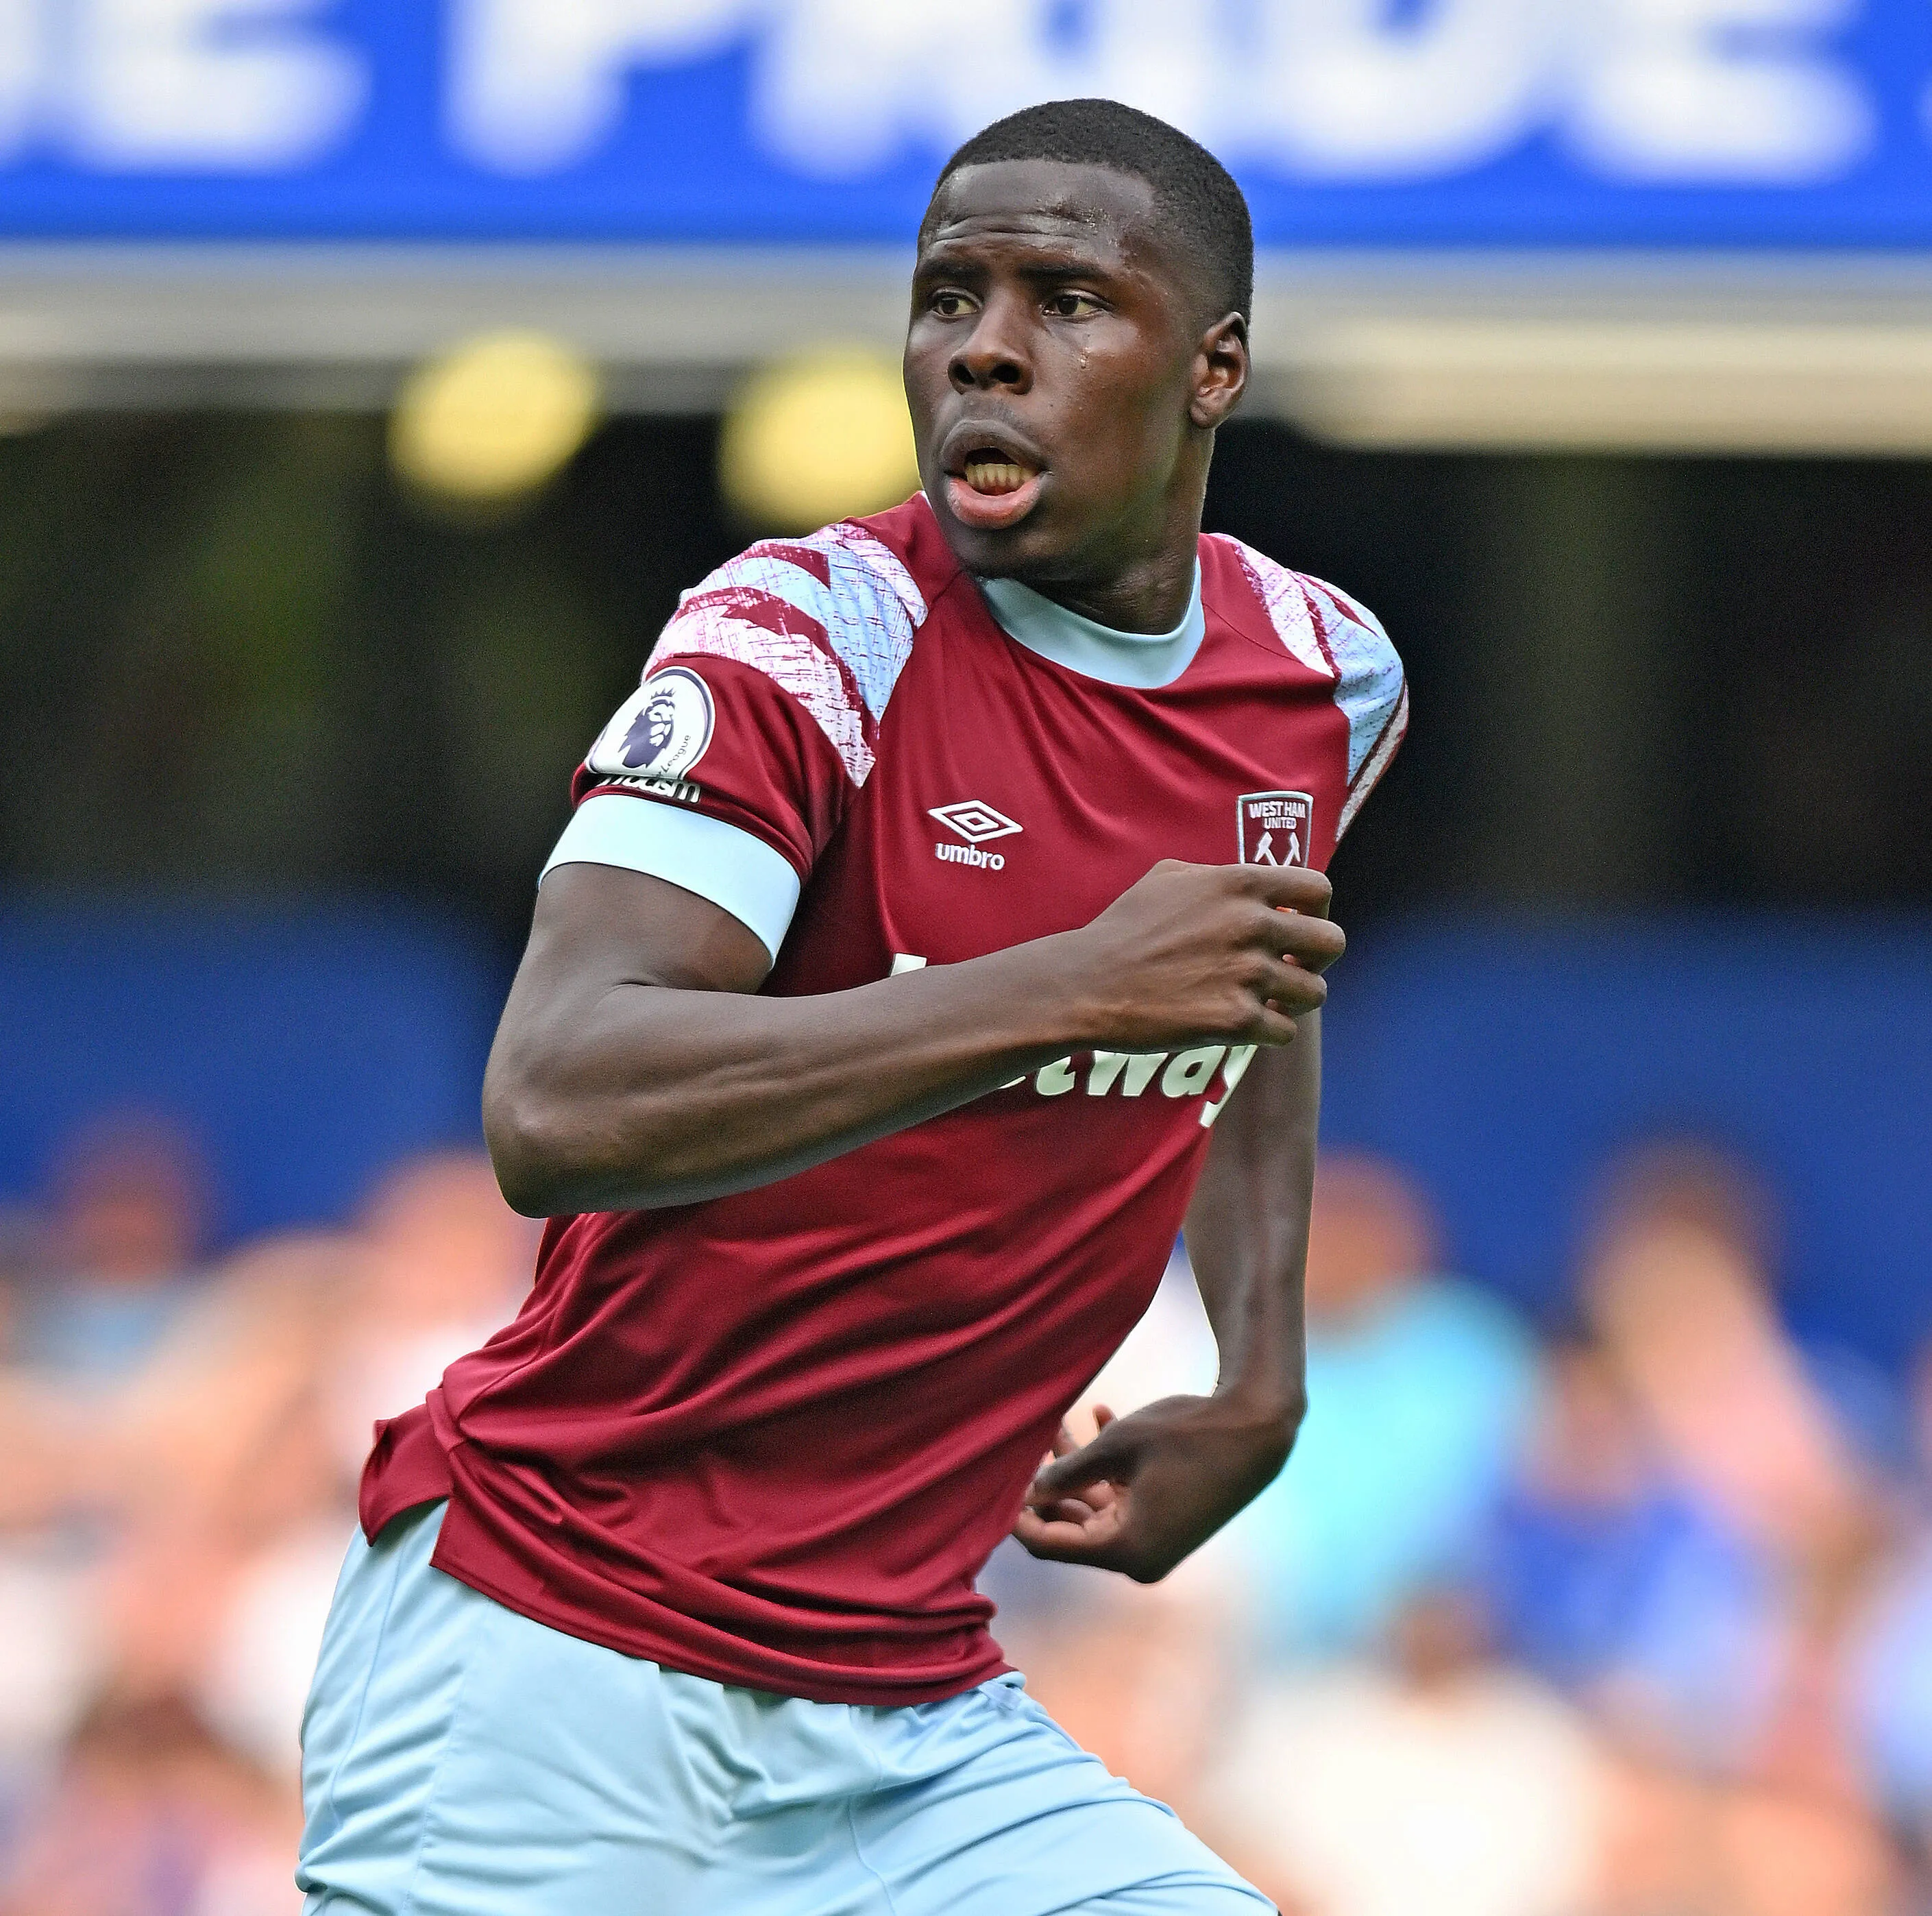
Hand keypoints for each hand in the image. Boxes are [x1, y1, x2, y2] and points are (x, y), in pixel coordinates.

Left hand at [1012, 1395, 1295, 1583]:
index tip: (995, 1482)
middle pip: (1070, 1527)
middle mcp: (1139, 1559)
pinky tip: (1097, 1415)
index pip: (1050, 1544)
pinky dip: (1106, 1468)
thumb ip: (1065, 1473)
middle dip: (1045, 1487)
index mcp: (1125, 1552)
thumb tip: (1025, 1492)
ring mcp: (1155, 1543)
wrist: (1257, 1428)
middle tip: (1022, 1447)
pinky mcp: (1166, 1523)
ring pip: (1094, 1507)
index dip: (1018, 1515)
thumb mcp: (1116, 1447)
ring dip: (1074, 1470)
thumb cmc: (1186, 1434)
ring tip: (1056, 1422)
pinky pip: (1122, 1499)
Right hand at [1067, 861, 1343, 1052]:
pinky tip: (1245, 1026)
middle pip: (1332, 943)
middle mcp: (1251, 925)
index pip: (1318, 889)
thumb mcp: (1167, 878)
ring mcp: (1246, 974)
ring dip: (1295, 1000)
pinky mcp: (1235, 1020)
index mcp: (1239, 883)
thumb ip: (1217, 876)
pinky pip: (1285, 1031)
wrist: (1087, 984)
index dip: (1317, 911)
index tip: (1299, 928)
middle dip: (1317, 959)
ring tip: (1267, 1001)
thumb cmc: (1122, 929)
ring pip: (1315, 992)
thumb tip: (1252, 884)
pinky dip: (1270, 1032)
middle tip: (1291, 969)